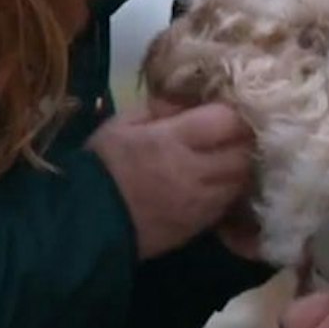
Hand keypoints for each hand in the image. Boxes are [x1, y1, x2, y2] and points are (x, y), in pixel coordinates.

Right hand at [88, 101, 254, 259]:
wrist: (85, 223)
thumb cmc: (100, 166)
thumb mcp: (123, 123)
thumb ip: (160, 108)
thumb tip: (190, 101)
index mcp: (172, 141)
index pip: (226, 121)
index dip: (232, 113)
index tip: (225, 110)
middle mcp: (194, 172)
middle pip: (243, 152)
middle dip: (243, 139)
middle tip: (232, 133)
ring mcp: (200, 203)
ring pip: (242, 180)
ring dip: (239, 165)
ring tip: (227, 156)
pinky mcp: (199, 226)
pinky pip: (229, 203)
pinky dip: (229, 189)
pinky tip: (217, 181)